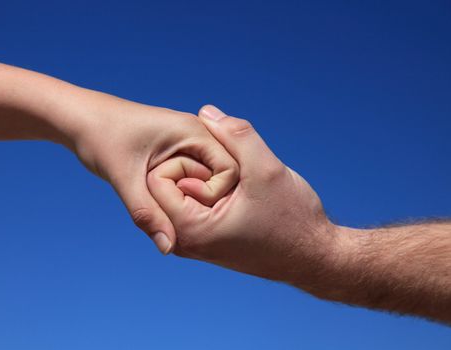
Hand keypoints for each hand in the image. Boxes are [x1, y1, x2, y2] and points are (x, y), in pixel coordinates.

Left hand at [60, 93, 238, 253]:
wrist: (80, 117)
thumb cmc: (100, 137)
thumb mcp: (124, 178)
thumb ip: (147, 213)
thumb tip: (168, 248)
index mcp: (193, 131)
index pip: (230, 169)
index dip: (215, 195)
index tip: (191, 210)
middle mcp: (196, 133)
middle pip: (222, 174)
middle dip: (207, 199)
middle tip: (186, 218)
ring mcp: (186, 141)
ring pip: (206, 177)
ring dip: (194, 196)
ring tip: (178, 213)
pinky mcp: (176, 150)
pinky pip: (192, 174)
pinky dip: (184, 191)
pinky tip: (170, 205)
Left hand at [147, 105, 339, 285]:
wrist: (310, 255)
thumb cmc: (293, 219)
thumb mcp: (266, 170)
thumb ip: (236, 137)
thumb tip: (206, 111)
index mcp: (191, 229)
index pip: (156, 179)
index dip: (187, 160)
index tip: (220, 167)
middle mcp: (184, 241)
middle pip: (162, 186)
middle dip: (193, 168)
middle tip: (231, 175)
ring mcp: (192, 241)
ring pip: (178, 193)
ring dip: (201, 178)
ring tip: (234, 185)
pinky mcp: (202, 238)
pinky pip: (189, 204)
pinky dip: (206, 190)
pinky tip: (234, 192)